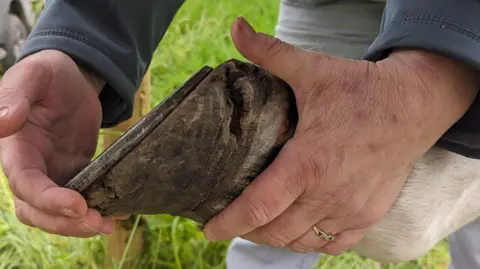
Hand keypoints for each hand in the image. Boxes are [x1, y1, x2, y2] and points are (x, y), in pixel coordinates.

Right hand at [0, 50, 112, 236]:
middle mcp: (30, 166)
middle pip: (36, 208)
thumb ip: (15, 96)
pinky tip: (118, 211)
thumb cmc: (49, 73)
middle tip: (99, 223)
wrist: (72, 78)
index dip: (48, 199)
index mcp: (16, 147)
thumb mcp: (33, 76)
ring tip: (108, 223)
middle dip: (64, 222)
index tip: (78, 205)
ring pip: (55, 212)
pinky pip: (79, 197)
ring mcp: (51, 172)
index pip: (24, 183)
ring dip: (78, 224)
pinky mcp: (72, 171)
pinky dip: (95, 208)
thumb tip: (3, 122)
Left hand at [202, 17, 479, 254]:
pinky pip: (332, 245)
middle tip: (234, 219)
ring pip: (300, 242)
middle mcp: (327, 193)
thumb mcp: (312, 70)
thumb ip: (269, 52)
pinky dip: (309, 241)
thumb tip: (236, 28)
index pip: (258, 206)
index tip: (209, 230)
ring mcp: (350, 209)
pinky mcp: (368, 216)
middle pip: (274, 232)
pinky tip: (299, 228)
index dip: (229, 223)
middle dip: (248, 231)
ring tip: (261, 224)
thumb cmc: (360, 90)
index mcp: (307, 163)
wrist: (412, 105)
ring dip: (275, 237)